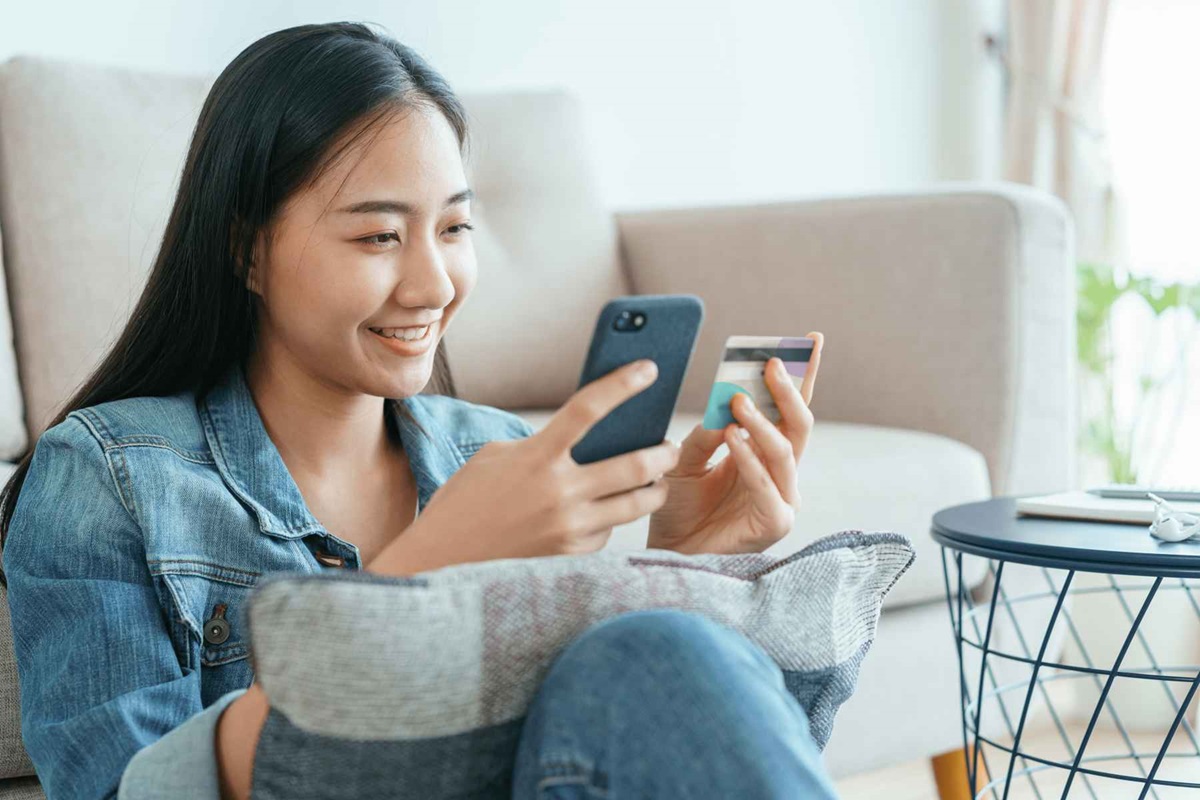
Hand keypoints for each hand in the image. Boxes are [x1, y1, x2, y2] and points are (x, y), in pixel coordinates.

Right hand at [369, 359, 680, 574]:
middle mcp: (559, 492)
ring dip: (654, 489)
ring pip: (635, 505)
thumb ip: (540, 446)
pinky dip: (611, 521)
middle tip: (670, 447)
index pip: (589, 408)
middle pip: (634, 465)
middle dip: (662, 453)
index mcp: (537, 456)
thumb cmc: (464, 502)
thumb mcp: (495, 458)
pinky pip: (607, 534)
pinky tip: (606, 515)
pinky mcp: (571, 557)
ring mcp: (568, 529)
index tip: (649, 368)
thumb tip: (586, 438)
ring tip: (658, 481)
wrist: (440, 562)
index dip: (623, 384)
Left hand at [647, 331, 822, 554]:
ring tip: (739, 400)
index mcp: (765, 453)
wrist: (668, 552)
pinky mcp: (774, 522)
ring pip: (784, 451)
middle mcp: (781, 473)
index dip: (802, 375)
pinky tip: (734, 437)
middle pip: (798, 424)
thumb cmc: (678, 506)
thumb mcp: (685, 458)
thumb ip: (706, 432)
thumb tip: (724, 400)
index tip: (809, 340)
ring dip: (763, 422)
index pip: (789, 408)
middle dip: (789, 390)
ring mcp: (782, 498)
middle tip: (773, 361)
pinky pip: (766, 484)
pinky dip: (750, 458)